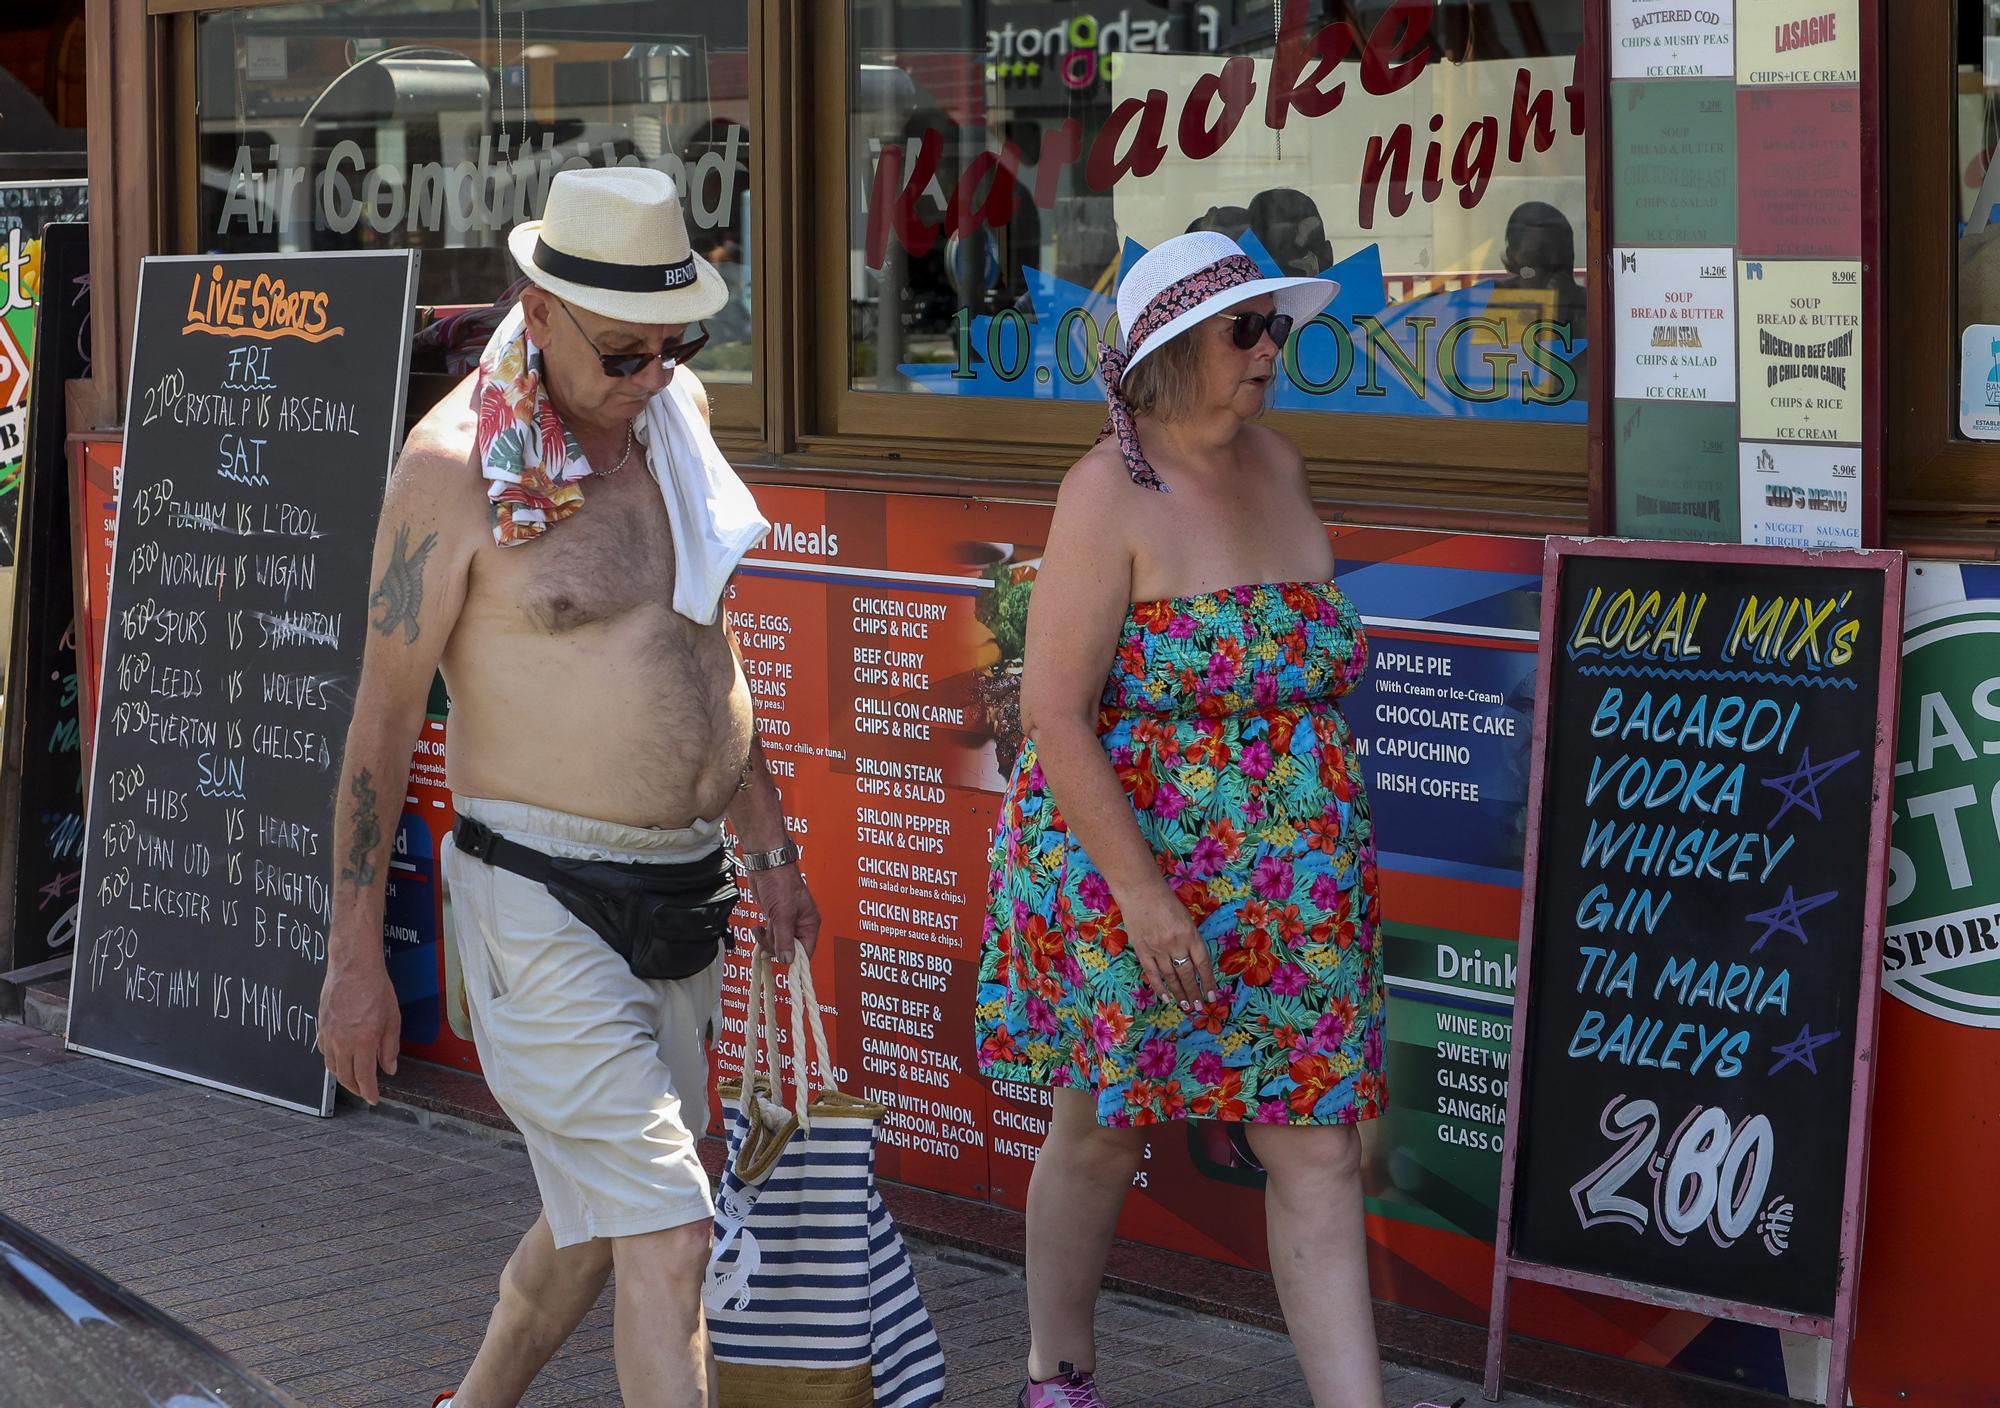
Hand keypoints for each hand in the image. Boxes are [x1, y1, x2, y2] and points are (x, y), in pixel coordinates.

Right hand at [317, 957, 400, 1104]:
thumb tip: (388, 1069)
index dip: (369, 1092)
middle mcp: (341, 1042)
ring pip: (331, 1066)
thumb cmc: (375, 989)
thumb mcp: (393, 1019)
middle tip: (365, 1091)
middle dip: (356, 1088)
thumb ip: (389, 1047)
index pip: (363, 1077)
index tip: (374, 1099)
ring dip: (342, 1077)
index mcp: (362, 1042)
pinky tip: (339, 1060)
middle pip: (345, 1076)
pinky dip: (332, 1061)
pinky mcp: (320, 1026)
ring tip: (353, 1079)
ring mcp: (328, 1035)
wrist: (353, 967)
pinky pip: (323, 1052)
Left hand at [744, 864, 819, 962]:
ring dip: (767, 940)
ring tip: (759, 931)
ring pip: (778, 943)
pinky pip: (770, 934)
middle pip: (790, 949)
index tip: (781, 961)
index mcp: (809, 923)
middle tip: (766, 940)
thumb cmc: (780, 881)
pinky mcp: (775, 918)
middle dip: (776, 947)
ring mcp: (787, 921)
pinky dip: (762, 934)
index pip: (806, 950)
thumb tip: (788, 959)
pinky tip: (758, 928)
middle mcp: (800, 924)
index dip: (794, 958)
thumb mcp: (783, 914)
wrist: (766, 865)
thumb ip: (785, 939)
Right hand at [1119, 881, 1216, 1010]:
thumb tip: (1194, 962)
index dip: (1208, 982)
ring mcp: (1158, 948)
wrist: (1139, 891)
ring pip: (1171, 977)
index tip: (1212, 996)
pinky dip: (1160, 987)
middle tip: (1199, 1007)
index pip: (1203, 964)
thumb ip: (1190, 939)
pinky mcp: (1142, 950)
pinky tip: (1166, 998)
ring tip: (1186, 1006)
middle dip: (1194, 993)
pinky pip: (1152, 973)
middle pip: (1187, 974)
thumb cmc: (1166, 901)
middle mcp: (1176, 944)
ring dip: (1179, 993)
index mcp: (1190, 934)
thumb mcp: (1186, 918)